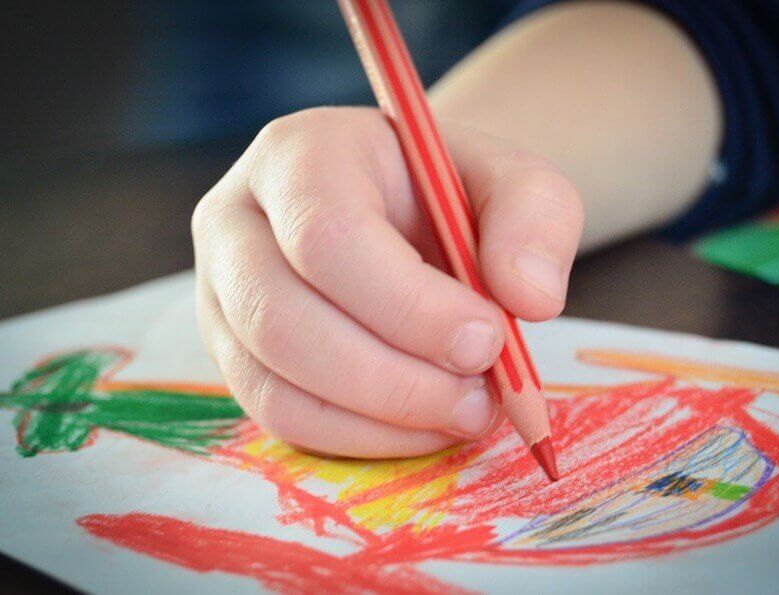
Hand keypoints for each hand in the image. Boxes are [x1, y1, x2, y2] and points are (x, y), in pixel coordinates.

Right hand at [192, 107, 582, 457]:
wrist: (407, 213)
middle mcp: (236, 221)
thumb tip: (527, 299)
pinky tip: (422, 425)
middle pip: (283, 319)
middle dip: (393, 378)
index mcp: (300, 155)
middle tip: (479, 399)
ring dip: (379, 419)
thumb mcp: (514, 181)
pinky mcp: (234, 353)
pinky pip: (280, 416)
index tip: (488, 340)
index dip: (407, 304)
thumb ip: (534, 219)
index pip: (326, 236)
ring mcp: (221, 294)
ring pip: (273, 382)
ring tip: (462, 413)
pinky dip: (359, 438)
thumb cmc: (451, 195)